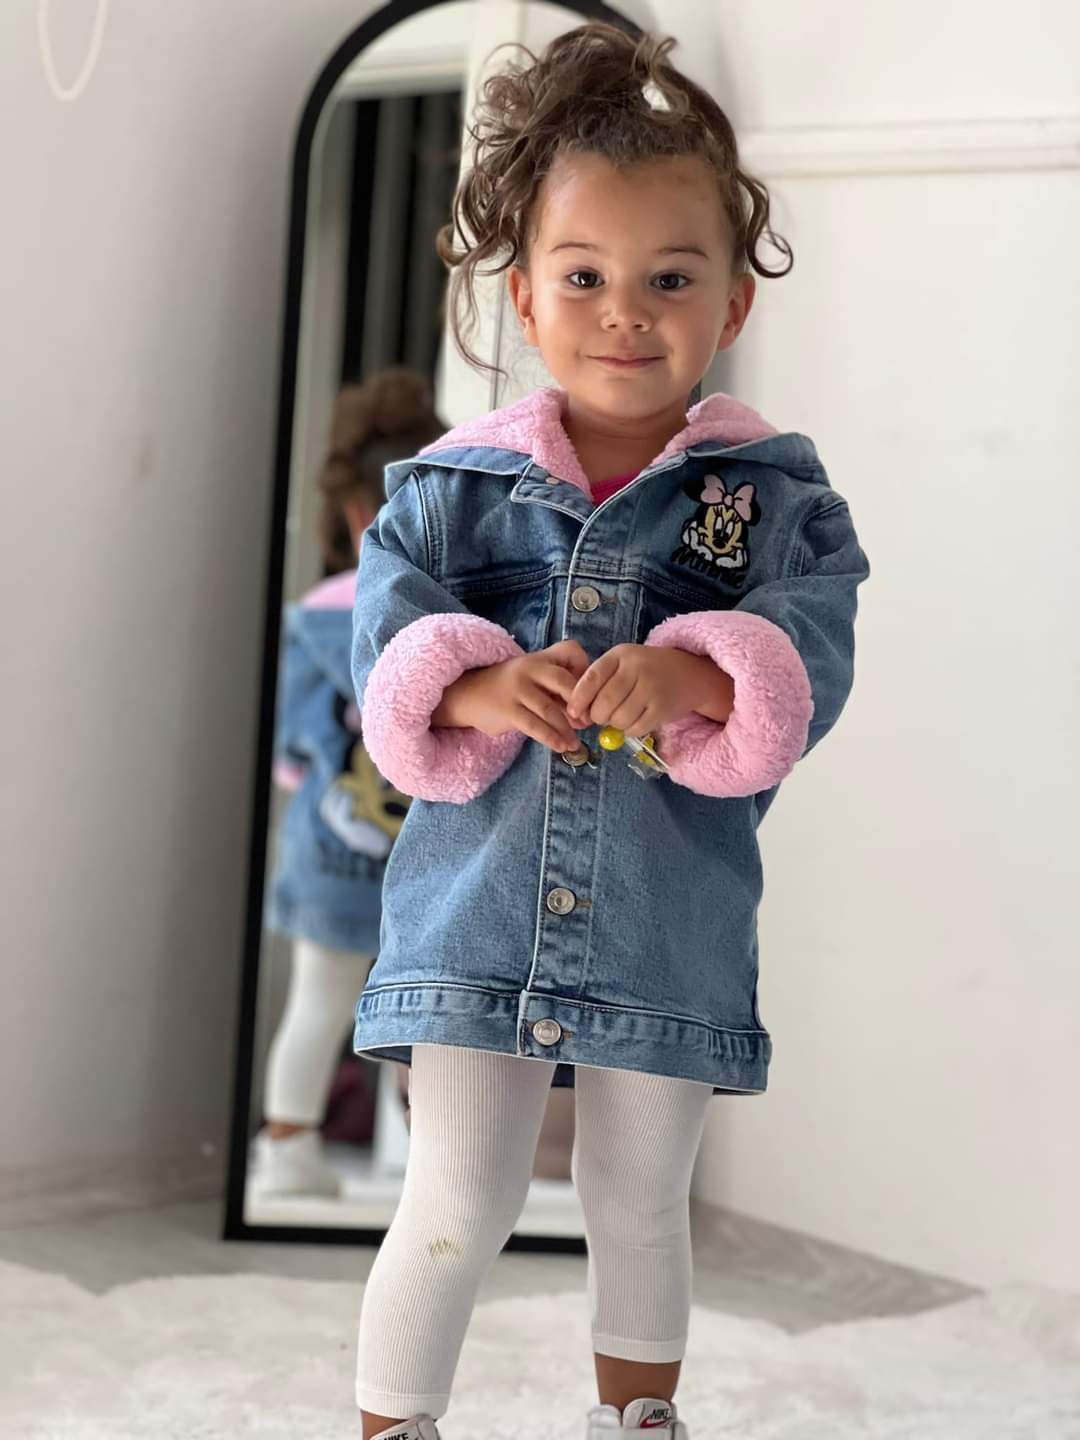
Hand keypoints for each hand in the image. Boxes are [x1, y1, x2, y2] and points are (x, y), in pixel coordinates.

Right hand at [432, 639, 589, 751]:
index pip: (571, 652)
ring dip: (567, 729)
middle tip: (588, 722)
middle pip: (565, 682)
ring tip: (575, 743)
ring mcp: (518, 688)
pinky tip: (561, 746)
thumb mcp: (533, 678)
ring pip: (550, 710)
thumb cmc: (510, 689)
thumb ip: (557, 689)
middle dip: (581, 705)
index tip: (592, 694)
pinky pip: (535, 726)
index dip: (586, 671)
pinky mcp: (508, 709)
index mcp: (541, 658)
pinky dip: (551, 738)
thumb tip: (586, 714)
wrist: (469, 694)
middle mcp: (530, 668)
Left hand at [566, 644, 733, 736]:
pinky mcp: (662, 708)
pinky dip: (630, 730)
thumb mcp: (623, 664)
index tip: (574, 712)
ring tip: (621, 716)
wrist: (688, 674)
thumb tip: (578, 713)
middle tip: (602, 715)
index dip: (579, 698)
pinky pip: (635, 729)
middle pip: (603, 704)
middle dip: (597, 716)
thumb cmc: (647, 670)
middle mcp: (637, 669)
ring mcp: (651, 689)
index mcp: (621, 655)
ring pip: (618, 719)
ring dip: (615, 724)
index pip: (591, 678)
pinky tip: (635, 721)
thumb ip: (600, 682)